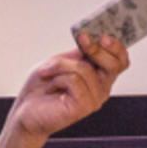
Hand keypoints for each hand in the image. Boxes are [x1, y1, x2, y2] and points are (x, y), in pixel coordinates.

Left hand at [7, 35, 128, 143]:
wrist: (26, 111)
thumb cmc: (42, 87)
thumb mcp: (62, 61)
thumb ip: (80, 53)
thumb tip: (92, 37)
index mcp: (99, 77)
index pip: (120, 61)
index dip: (116, 47)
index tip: (101, 35)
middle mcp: (102, 89)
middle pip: (114, 64)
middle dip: (96, 49)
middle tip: (82, 38)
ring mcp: (94, 99)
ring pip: (85, 69)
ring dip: (60, 67)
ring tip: (48, 74)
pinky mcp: (83, 107)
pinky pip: (74, 81)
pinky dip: (57, 79)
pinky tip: (50, 88)